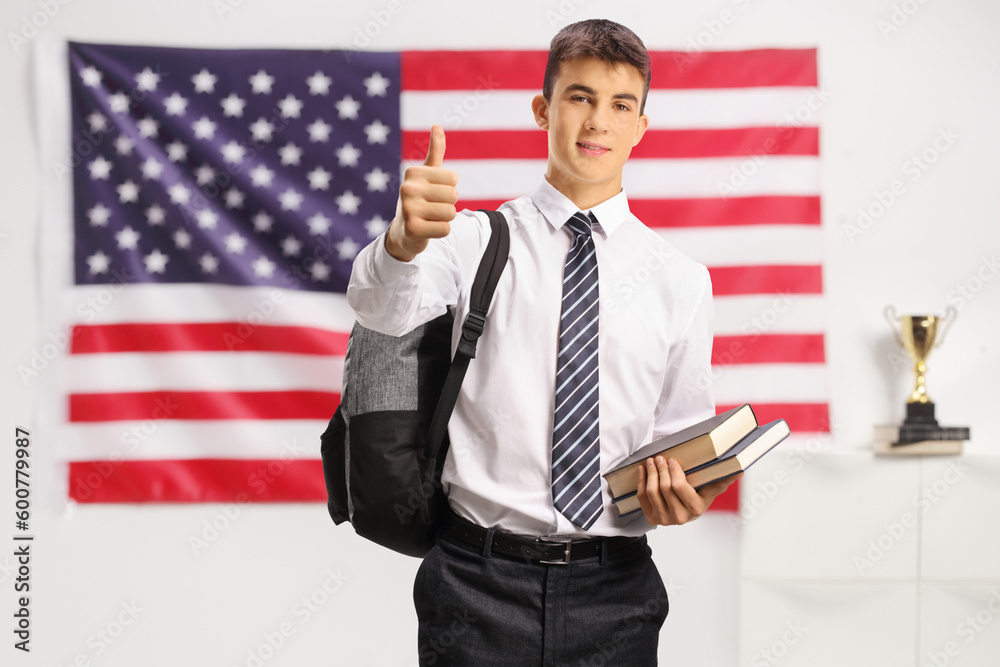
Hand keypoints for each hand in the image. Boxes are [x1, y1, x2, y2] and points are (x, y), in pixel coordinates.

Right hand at [385, 124, 458, 261]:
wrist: (403, 231)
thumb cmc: (419, 199)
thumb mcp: (426, 175)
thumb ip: (435, 152)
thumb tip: (437, 125)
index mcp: (413, 173)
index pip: (453, 178)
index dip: (449, 188)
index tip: (433, 193)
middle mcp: (407, 188)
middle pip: (454, 196)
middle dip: (448, 204)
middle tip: (432, 208)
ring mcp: (408, 209)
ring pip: (451, 213)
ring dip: (445, 218)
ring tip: (430, 218)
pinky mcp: (413, 229)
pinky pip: (445, 229)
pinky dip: (441, 231)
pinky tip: (428, 229)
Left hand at [636, 456, 740, 525]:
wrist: (682, 513)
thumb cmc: (697, 497)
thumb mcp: (710, 490)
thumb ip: (722, 480)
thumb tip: (739, 472)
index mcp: (695, 509)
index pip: (679, 487)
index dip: (673, 471)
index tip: (672, 460)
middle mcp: (680, 517)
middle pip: (664, 488)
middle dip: (660, 469)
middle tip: (659, 457)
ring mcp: (664, 519)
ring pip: (651, 491)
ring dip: (650, 473)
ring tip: (651, 461)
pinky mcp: (652, 518)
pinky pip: (642, 498)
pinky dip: (641, 481)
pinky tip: (643, 470)